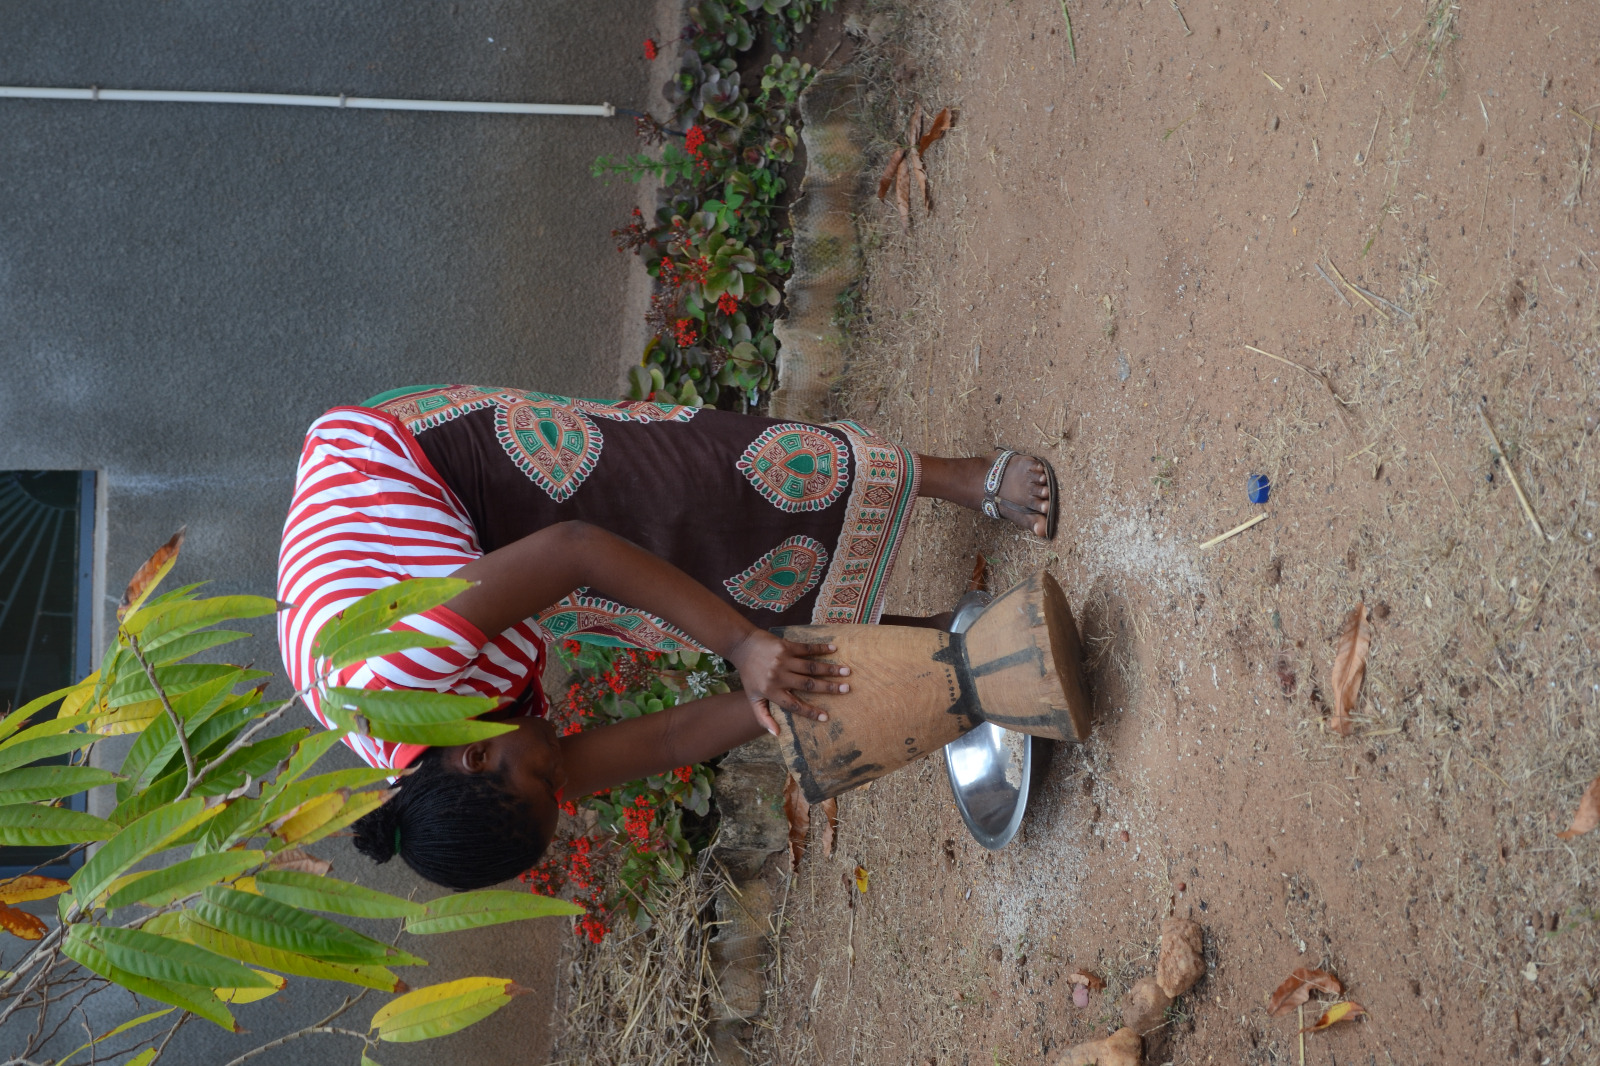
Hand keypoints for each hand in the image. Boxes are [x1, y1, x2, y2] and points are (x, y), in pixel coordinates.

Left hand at [727, 631, 849, 735]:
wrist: (742, 646)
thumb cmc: (749, 674)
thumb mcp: (753, 698)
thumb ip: (763, 717)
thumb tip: (777, 734)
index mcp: (772, 691)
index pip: (794, 705)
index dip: (810, 712)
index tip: (826, 717)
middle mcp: (779, 676)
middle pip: (808, 684)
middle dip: (829, 687)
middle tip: (846, 689)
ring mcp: (783, 660)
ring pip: (811, 666)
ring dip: (830, 668)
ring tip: (847, 671)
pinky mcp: (786, 646)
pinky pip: (806, 648)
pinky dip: (820, 649)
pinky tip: (834, 649)